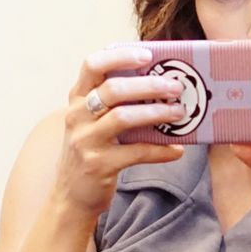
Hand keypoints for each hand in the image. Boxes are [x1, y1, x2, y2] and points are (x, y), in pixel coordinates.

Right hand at [56, 47, 186, 215]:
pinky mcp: (98, 165)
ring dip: (156, 113)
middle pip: (113, 90)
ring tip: (180, 113)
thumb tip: (162, 86)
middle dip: (149, 85)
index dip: (119, 56)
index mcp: (77, 99)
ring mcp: (85, 141)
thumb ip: (116, 104)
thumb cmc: (91, 152)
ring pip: (123, 117)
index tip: (146, 54)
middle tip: (176, 87)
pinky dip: (160, 150)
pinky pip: (135, 152)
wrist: (71, 197)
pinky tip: (176, 150)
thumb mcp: (94, 123)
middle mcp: (76, 116)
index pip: (92, 65)